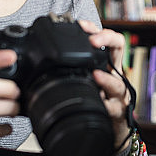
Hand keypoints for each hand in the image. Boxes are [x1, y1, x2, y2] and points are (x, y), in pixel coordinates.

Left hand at [78, 20, 131, 151]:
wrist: (109, 129)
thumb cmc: (96, 103)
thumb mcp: (85, 82)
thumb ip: (71, 72)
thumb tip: (37, 63)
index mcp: (105, 64)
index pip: (107, 38)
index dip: (97, 29)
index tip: (83, 26)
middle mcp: (115, 74)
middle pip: (119, 48)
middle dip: (107, 39)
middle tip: (93, 40)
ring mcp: (118, 93)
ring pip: (118, 82)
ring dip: (106, 79)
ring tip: (96, 75)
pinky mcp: (119, 112)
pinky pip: (114, 108)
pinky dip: (107, 107)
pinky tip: (100, 104)